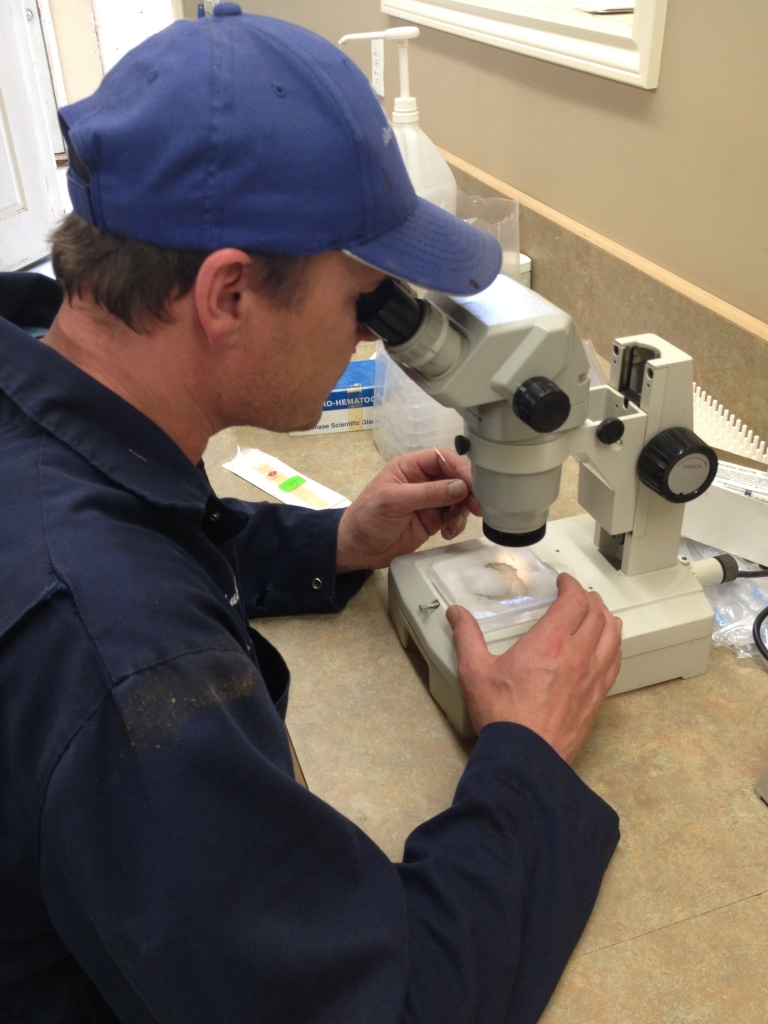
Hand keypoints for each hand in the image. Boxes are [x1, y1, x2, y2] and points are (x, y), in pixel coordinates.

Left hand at [336, 448, 481, 572]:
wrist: (358, 549)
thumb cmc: (368, 519)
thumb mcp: (394, 502)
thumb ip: (427, 494)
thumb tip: (460, 487)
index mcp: (410, 467)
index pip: (442, 458)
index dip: (459, 468)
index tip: (471, 485)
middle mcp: (423, 481)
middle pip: (455, 478)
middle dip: (467, 492)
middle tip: (475, 507)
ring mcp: (429, 501)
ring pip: (458, 499)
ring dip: (462, 511)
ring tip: (452, 526)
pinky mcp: (433, 520)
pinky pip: (454, 517)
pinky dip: (456, 524)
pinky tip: (448, 533)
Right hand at [447, 574, 621, 762]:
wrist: (525, 757)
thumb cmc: (504, 716)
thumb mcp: (475, 671)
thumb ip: (467, 636)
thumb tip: (457, 614)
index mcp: (551, 642)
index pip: (575, 600)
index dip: (572, 585)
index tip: (564, 582)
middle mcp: (578, 655)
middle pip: (597, 614)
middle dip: (589, 598)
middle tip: (579, 595)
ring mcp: (592, 677)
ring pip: (613, 636)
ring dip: (606, 618)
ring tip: (598, 614)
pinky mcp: (597, 697)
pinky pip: (615, 662)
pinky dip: (613, 646)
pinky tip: (608, 647)